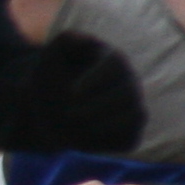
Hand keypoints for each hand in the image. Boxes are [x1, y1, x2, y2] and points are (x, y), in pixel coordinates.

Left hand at [14, 31, 144, 154]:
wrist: (49, 108)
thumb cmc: (52, 78)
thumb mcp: (52, 56)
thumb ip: (66, 42)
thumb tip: (82, 40)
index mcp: (112, 60)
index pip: (114, 67)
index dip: (95, 80)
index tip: (72, 93)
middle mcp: (130, 84)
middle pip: (126, 95)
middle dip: (96, 107)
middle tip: (68, 114)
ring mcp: (133, 108)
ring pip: (134, 118)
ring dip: (102, 126)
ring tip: (71, 129)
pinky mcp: (130, 133)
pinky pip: (127, 140)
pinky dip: (105, 143)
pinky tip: (80, 141)